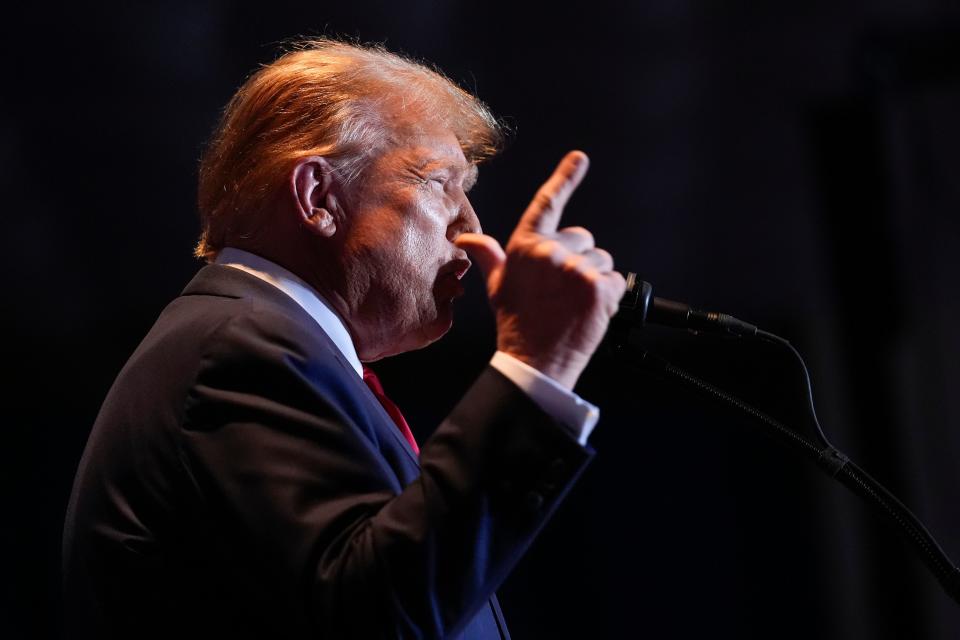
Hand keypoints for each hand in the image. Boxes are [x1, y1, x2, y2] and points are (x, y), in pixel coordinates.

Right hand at [455, 151, 625, 389]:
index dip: (565, 177)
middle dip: (578, 259)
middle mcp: (550, 251)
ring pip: (602, 259)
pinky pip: (615, 280)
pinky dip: (607, 296)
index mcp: (525, 246)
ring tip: (572, 302)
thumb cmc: (517, 323)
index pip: (547, 204)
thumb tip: (466, 239)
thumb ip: (488, 255)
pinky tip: (587, 310)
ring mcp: (576, 267)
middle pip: (583, 238)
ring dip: (593, 278)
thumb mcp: (497, 286)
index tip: (579, 158)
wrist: (535, 360)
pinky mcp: (599, 285)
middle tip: (562, 289)